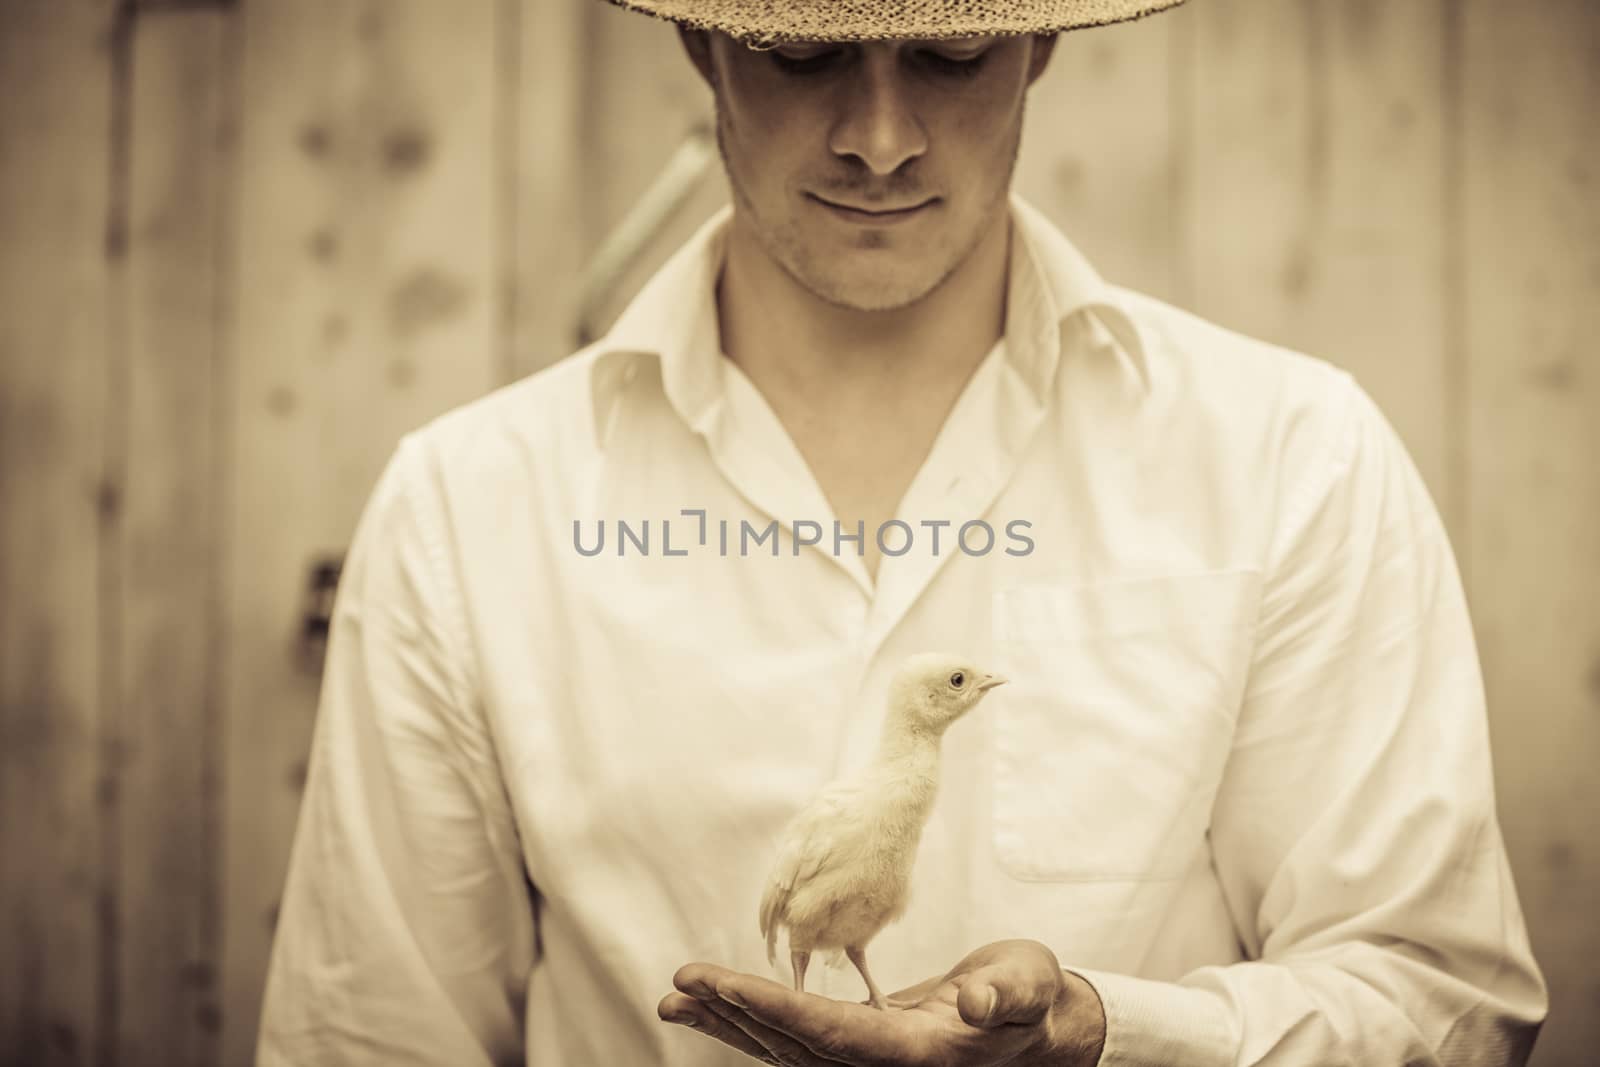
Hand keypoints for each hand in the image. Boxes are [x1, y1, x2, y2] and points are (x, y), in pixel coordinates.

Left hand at [657, 939, 1105, 1065]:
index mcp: (914, 1056)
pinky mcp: (862, 1047)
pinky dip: (755, 1023)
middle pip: (792, 1045)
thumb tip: (976, 1005)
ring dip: (730, 1022)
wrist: (1041, 1027)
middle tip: (680, 985)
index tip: (725, 986)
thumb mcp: (1029, 986)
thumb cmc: (1034, 999)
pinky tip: (721, 1007)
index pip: (830, 1034)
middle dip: (733, 1013)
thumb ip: (1005, 995)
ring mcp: (870, 1062)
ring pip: (785, 1048)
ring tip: (678, 998)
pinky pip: (797, 1039)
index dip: (775, 1011)